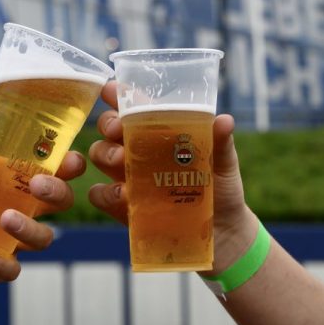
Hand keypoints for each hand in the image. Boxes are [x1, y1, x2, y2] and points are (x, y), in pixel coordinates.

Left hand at [0, 119, 83, 287]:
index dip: (69, 164)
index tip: (67, 159)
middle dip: (58, 192)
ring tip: (5, 218)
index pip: (53, 168)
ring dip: (30, 228)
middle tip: (37, 185)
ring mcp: (10, 238)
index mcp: (12, 176)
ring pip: (44, 238)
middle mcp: (19, 205)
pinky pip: (11, 269)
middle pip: (61, 201)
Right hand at [87, 81, 257, 273]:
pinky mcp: (122, 206)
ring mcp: (127, 177)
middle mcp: (138, 150)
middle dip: (108, 123)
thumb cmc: (221, 189)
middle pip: (108, 127)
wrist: (222, 234)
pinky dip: (105, 192)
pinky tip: (123, 196)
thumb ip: (220, 142)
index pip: (133, 106)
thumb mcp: (223, 163)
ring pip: (98, 154)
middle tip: (118, 131)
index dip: (118, 94)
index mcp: (159, 132)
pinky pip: (98, 194)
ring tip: (122, 163)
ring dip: (105, 154)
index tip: (109, 89)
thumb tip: (225, 120)